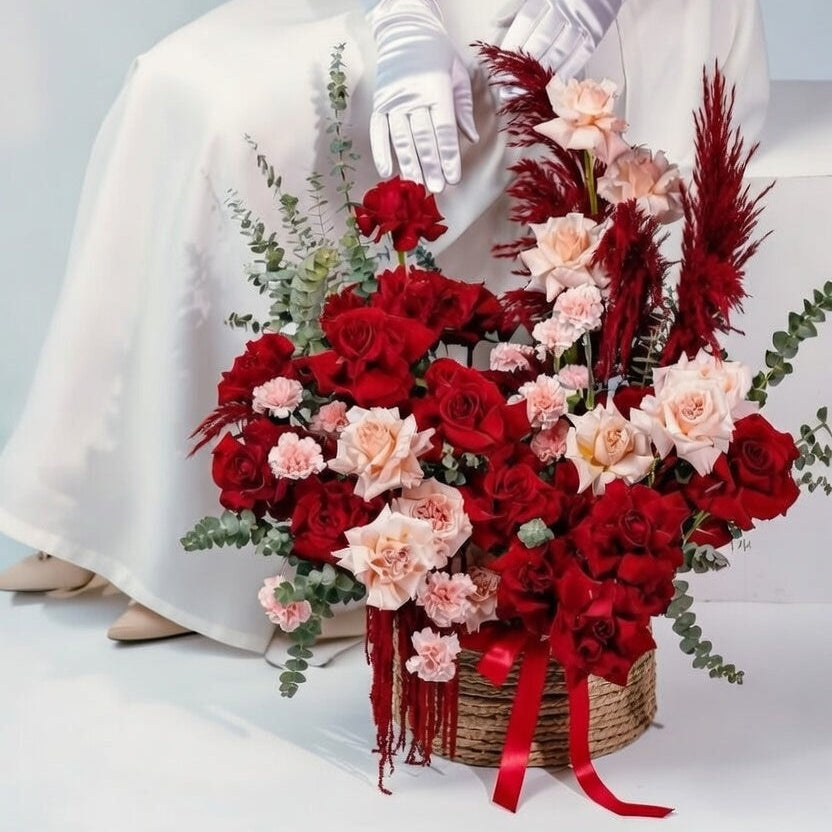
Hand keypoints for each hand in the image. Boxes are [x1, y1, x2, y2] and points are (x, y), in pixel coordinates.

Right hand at [366, 0, 478, 192]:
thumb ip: (463, 108)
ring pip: (401, 138)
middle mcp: (413, 96)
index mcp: (436, 89)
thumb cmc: (437, 55)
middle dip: (430, 166)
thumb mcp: (458, 74)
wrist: (406, 31)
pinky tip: (387, 172)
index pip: (443, 129)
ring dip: (409, 165)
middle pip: (422, 138)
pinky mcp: (379, 104)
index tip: (453, 178)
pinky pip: (378, 131)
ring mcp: (393, 101)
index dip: (448, 156)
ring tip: (417, 186)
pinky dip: (381, 152)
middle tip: (436, 189)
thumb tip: (471, 138)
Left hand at [498, 0, 623, 79]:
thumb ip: (520, 7)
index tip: (501, 61)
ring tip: (527, 91)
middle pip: (540, 41)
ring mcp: (582, 23)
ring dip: (541, 76)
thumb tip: (498, 23)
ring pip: (559, 53)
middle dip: (523, 67)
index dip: (512, 43)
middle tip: (510, 86)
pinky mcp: (595, 34)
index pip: (526, 21)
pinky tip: (553, 85)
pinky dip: (564, 73)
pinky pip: (579, 57)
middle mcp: (566, 9)